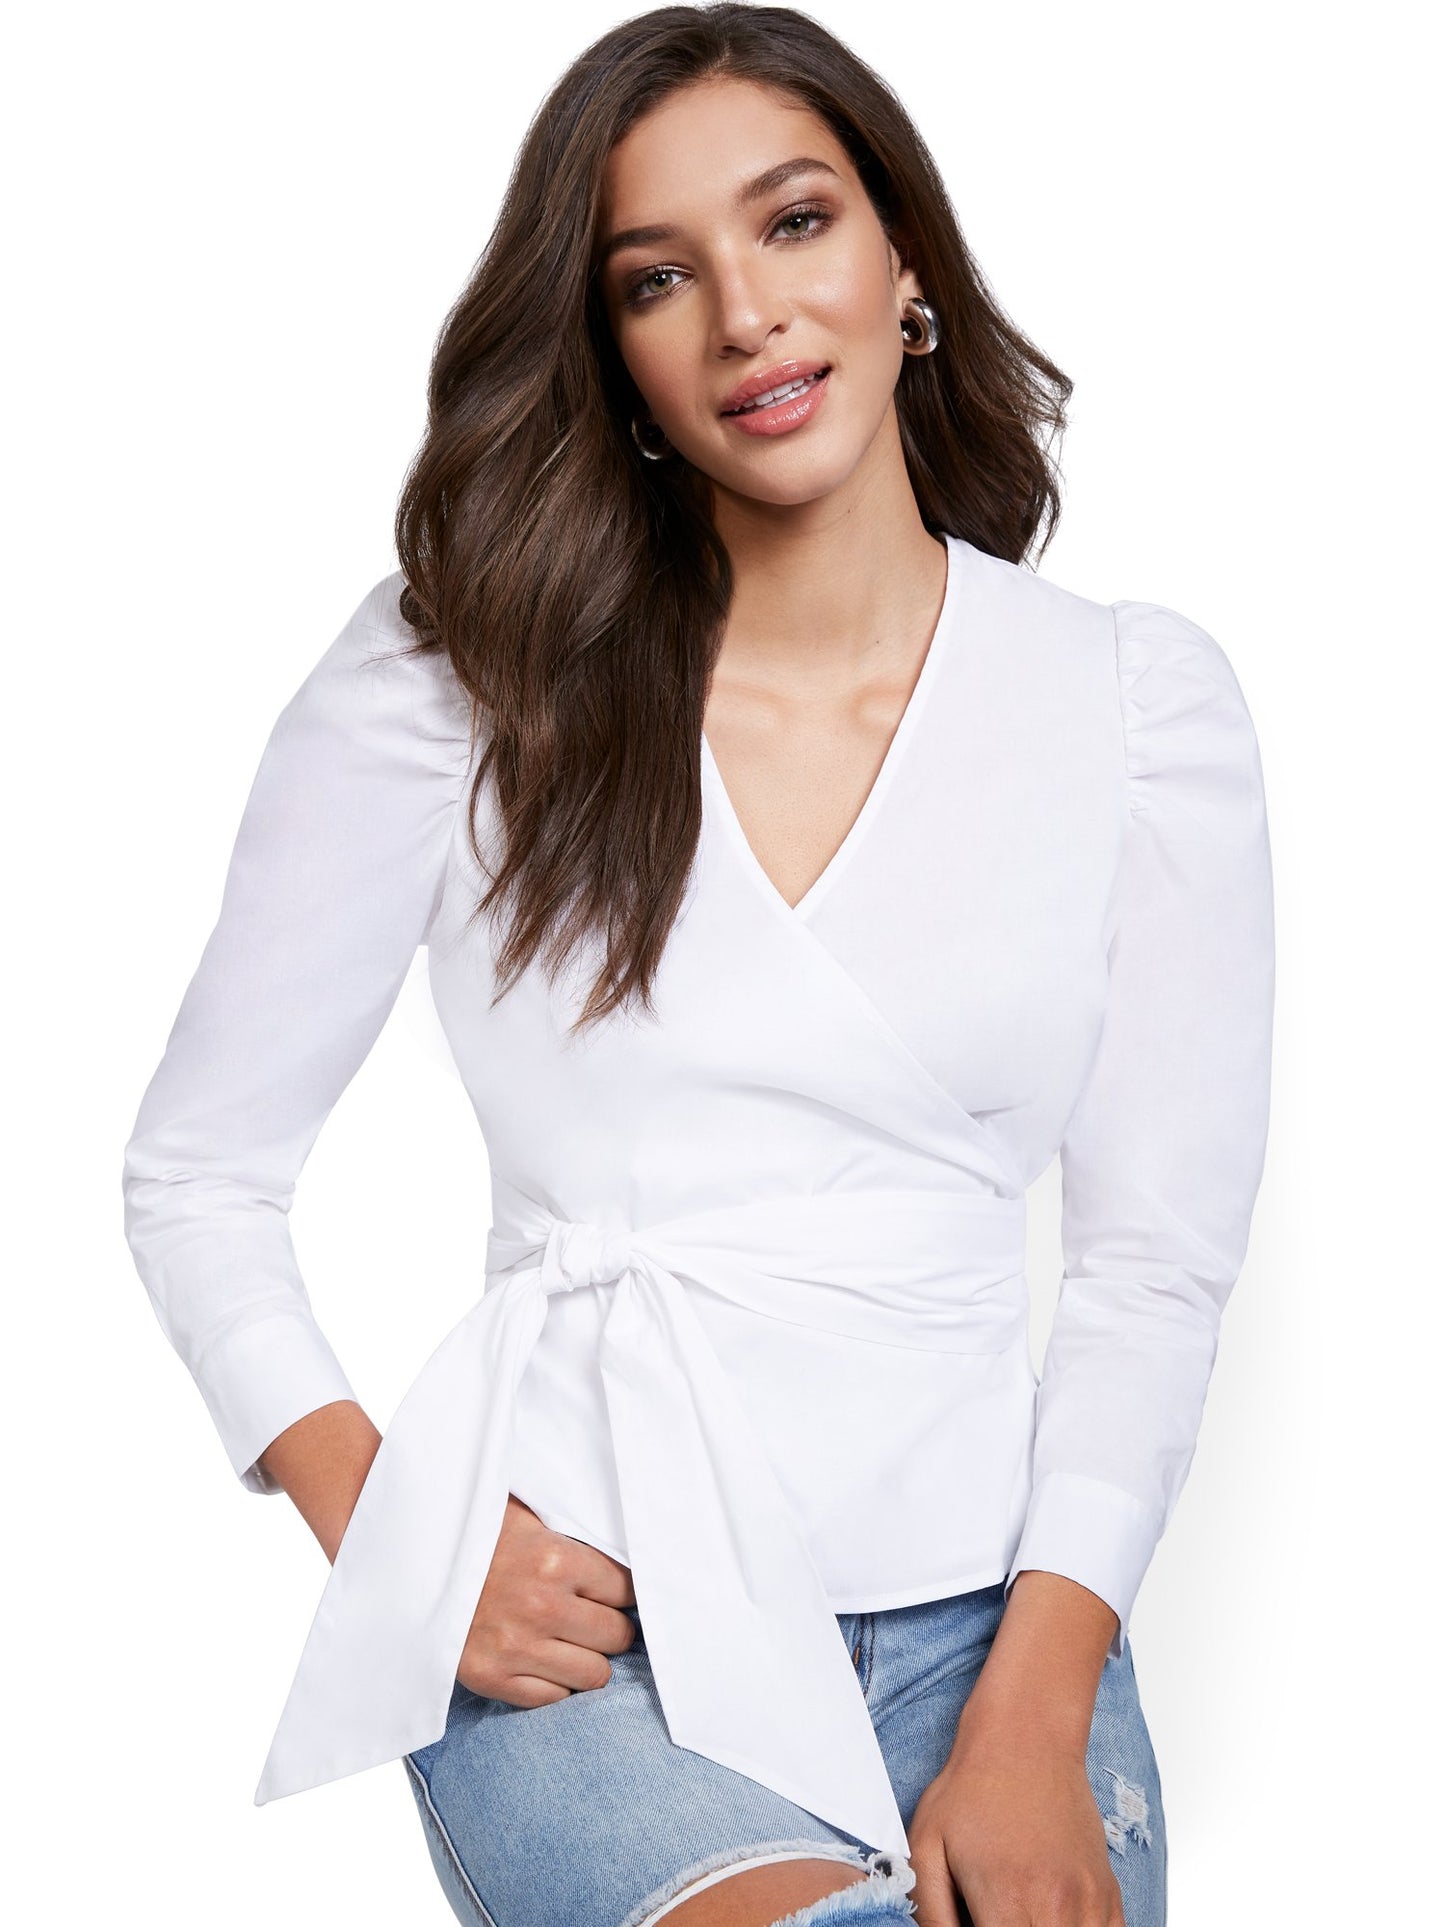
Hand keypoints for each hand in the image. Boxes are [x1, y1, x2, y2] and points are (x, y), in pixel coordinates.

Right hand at [455, 1494, 638, 1706]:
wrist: (407, 1565)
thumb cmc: (472, 1533)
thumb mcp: (524, 1514)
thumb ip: (570, 1528)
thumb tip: (620, 1535)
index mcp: (555, 1559)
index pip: (626, 1588)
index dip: (625, 1590)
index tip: (616, 1592)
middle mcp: (543, 1606)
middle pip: (617, 1635)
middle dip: (611, 1626)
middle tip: (596, 1618)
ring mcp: (518, 1648)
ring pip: (594, 1675)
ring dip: (589, 1659)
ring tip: (573, 1643)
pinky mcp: (493, 1678)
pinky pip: (553, 1699)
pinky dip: (555, 1684)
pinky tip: (544, 1661)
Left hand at [907, 1706, 1122, 1926]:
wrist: (1026, 1738)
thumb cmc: (974, 1787)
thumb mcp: (927, 1845)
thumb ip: (930, 1912)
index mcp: (1006, 1901)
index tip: (978, 1923)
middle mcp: (1056, 1907)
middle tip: (994, 1915)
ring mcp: (1089, 1901)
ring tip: (1022, 1912)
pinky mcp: (1109, 1893)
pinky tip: (1052, 1917)